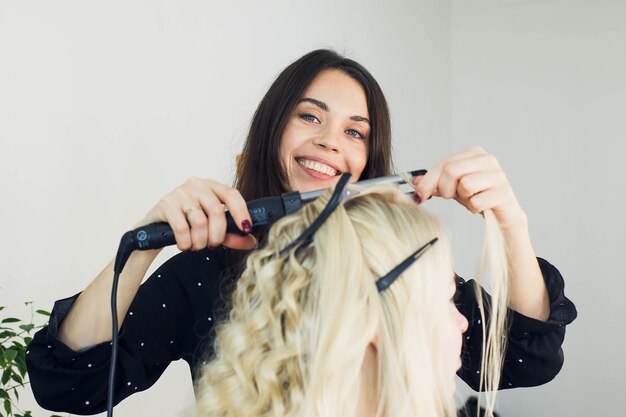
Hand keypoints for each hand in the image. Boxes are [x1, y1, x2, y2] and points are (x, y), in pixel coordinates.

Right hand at [136, 177, 256, 250]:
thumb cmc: (186, 225)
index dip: (241, 212)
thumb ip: (231, 235)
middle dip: (218, 235)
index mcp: (211, 186)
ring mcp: (180, 192)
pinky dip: (186, 242)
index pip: (232, 194)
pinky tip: (184, 245)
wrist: (153, 229)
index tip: (246, 229)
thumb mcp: (211, 229)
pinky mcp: (166, 204)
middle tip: (213, 245)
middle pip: (217, 211)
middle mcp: (196, 185)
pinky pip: (182, 228)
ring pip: (200, 222)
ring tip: (196, 246)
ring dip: (200, 241)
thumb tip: (251, 241)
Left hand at [413, 147, 526, 229]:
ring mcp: (498, 175)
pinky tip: (481, 206)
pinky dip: (474, 208)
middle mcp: (488, 160)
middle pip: (452, 171)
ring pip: (465, 185)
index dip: (428, 181)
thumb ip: (435, 182)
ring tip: (471, 198)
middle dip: (445, 189)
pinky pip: (477, 202)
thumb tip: (415, 181)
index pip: (444, 163)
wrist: (501, 214)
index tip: (419, 194)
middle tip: (450, 196)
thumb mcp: (453, 187)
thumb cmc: (478, 196)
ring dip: (463, 198)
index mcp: (474, 153)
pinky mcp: (504, 193)